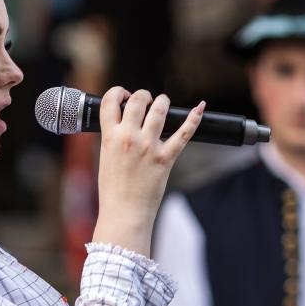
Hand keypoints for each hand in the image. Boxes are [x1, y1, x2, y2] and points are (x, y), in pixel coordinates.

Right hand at [92, 88, 203, 255]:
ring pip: (160, 110)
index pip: (109, 101)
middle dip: (144, 95)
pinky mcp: (166, 158)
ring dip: (163, 102)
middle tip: (147, 101)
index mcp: (109, 137)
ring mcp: (149, 147)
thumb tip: (125, 122)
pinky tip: (199, 108)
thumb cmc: (113, 190)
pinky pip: (184, 133)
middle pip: (138, 100)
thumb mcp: (105, 158)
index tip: (125, 95)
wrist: (124, 213)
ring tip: (163, 104)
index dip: (118, 92)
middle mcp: (129, 138)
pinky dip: (194, 119)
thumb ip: (114, 138)